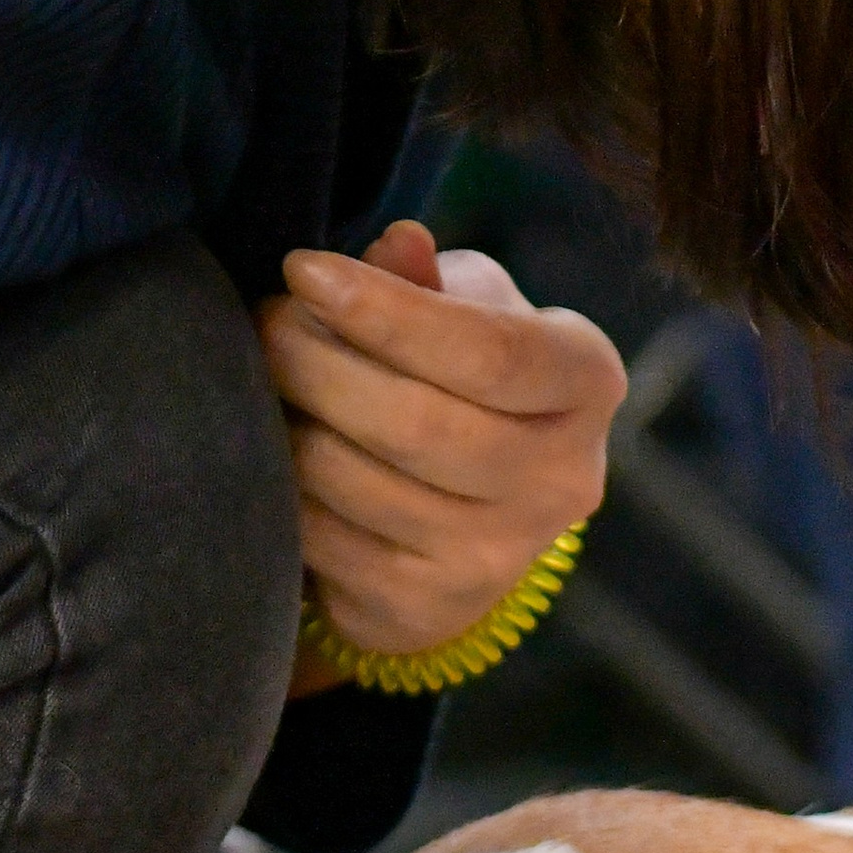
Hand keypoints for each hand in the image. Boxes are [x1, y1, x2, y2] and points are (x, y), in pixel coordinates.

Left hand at [260, 218, 620, 671]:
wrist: (471, 510)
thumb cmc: (465, 376)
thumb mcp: (466, 307)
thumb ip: (430, 279)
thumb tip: (399, 244)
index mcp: (586, 381)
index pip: (490, 353)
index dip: (386, 311)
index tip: (301, 269)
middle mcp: (560, 480)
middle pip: (417, 424)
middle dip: (316, 363)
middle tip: (266, 324)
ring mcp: (496, 559)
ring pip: (357, 483)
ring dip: (287, 424)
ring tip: (266, 382)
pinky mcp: (426, 609)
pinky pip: (324, 541)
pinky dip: (281, 490)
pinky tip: (275, 452)